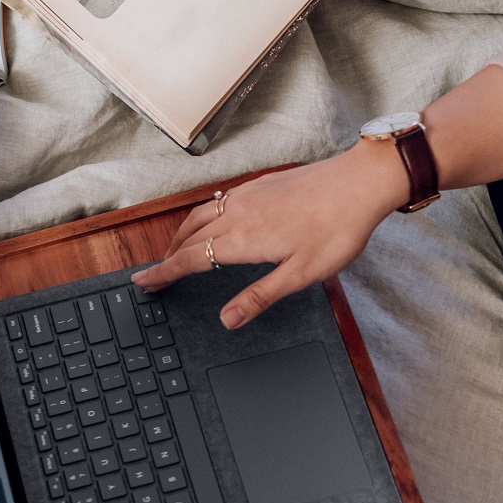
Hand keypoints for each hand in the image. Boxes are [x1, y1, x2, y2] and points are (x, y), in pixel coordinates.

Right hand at [131, 142, 408, 327]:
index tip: (143, 282)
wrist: (359, 183)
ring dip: (182, 235)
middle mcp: (237, 213)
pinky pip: (217, 201)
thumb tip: (228, 319)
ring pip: (200, 215)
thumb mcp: (300, 274)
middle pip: (189, 236)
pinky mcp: (260, 185)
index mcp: (242, 239)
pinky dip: (202, 217)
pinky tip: (212, 222)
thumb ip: (259, 296)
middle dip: (168, 257)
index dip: (163, 273)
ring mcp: (247, 195)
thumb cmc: (337, 229)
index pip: (190, 259)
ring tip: (176, 251)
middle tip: (155, 274)